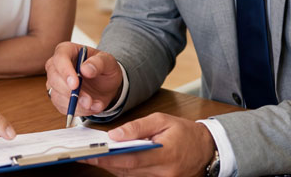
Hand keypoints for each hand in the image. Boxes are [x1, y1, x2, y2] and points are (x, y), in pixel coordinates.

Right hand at [45, 42, 123, 116]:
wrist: (106, 85)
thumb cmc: (105, 68)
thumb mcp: (108, 62)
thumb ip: (99, 63)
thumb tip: (85, 69)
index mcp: (67, 50)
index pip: (60, 58)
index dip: (65, 71)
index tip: (75, 84)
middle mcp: (57, 65)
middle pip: (54, 78)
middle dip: (70, 93)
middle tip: (88, 101)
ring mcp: (55, 82)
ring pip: (57, 95)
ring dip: (76, 105)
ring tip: (94, 104)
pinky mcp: (58, 97)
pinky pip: (62, 107)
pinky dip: (78, 111)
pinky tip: (90, 107)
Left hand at [84, 113, 214, 175]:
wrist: (207, 149)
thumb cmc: (184, 132)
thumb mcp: (162, 120)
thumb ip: (138, 127)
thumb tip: (115, 135)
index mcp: (164, 155)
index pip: (130, 159)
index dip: (107, 158)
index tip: (88, 154)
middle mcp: (163, 173)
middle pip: (126, 170)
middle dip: (103, 162)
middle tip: (83, 155)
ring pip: (129, 176)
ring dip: (111, 166)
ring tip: (93, 155)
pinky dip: (123, 170)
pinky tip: (112, 160)